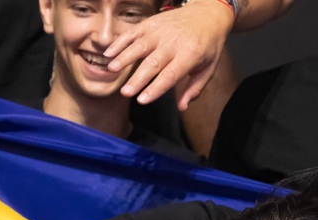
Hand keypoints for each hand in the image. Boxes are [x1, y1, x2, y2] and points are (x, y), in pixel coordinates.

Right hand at [103, 0, 233, 108]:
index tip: (142, 100)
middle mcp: (173, 42)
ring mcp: (160, 31)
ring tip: (112, 69)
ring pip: (140, 45)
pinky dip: (120, 42)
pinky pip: (133, 32)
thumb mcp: (208, 68)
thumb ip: (194, 89)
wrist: (207, 13)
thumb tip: (182, 108)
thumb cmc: (208, 45)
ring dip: (125, 57)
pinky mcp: (150, 23)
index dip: (155, 88)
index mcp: (190, 54)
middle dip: (138, 79)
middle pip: (153, 63)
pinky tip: (109, 53)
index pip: (170, 75)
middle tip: (126, 93)